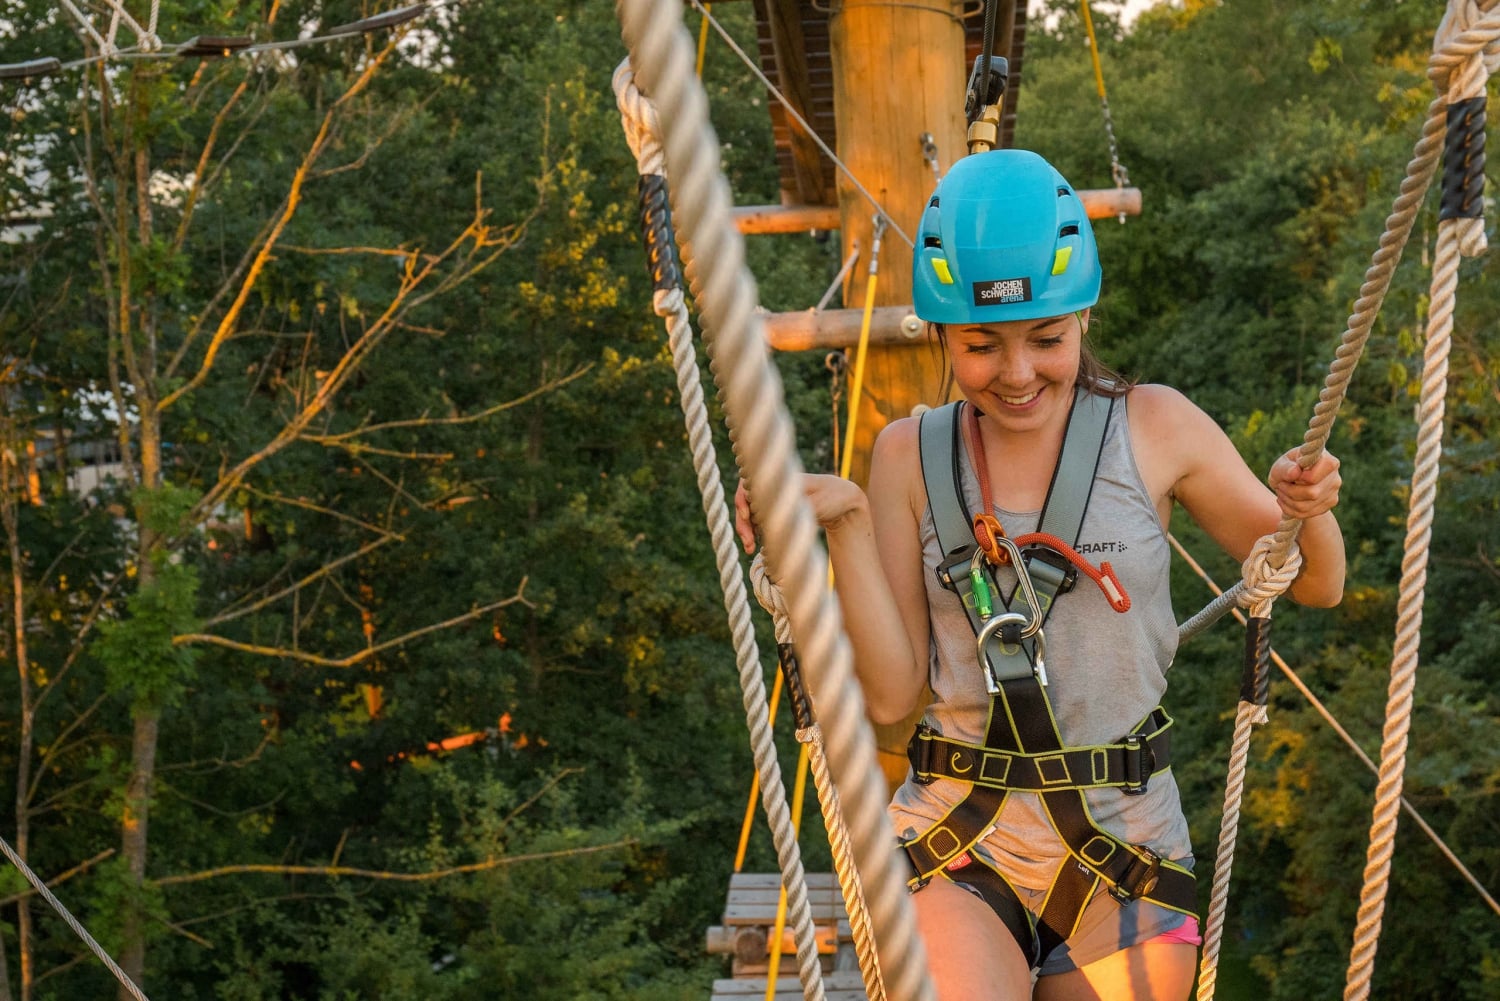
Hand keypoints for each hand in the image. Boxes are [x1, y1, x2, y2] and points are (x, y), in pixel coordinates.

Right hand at [734, 474, 870, 554]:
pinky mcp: (774, 511)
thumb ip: (796, 511)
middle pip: (745, 501)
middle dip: (742, 522)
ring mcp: (772, 499)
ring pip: (749, 513)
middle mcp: (772, 487)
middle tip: (748, 542)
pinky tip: (754, 547)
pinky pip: (756, 521)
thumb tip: (773, 521)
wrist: (843, 501)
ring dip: (746, 529)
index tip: (746, 516)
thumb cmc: (832, 497)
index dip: (743, 500)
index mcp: (781, 479)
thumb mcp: (818, 504)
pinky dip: (753, 533)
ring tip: (750, 548)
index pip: (749, 483)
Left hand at [1267, 448, 1340, 520]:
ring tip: (1282, 491)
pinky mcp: (1329, 504)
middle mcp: (1335, 476)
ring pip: (1306, 506)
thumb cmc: (1287, 469)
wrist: (1292, 482)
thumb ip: (1285, 468)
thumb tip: (1295, 472)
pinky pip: (1305, 514)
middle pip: (1312, 493)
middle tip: (1280, 485)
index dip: (1302, 478)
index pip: (1318, 475)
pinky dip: (1290, 509)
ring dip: (1288, 501)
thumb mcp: (1281, 465)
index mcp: (1326, 459)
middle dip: (1290, 491)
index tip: (1291, 475)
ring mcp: (1334, 492)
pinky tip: (1285, 500)